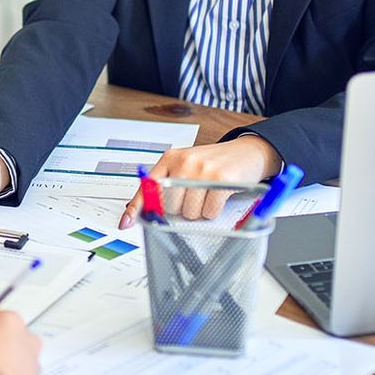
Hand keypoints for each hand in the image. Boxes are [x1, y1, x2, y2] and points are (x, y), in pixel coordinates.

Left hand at [119, 135, 282, 227]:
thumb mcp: (186, 167)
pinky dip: (214, 211)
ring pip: (189, 212)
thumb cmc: (214, 163)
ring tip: (208, 195)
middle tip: (195, 196)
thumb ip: (166, 184)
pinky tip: (218, 197)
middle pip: (169, 206)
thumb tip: (146, 210)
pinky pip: (209, 212)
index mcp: (170, 158)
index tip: (126, 222)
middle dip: (182, 208)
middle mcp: (184, 162)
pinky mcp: (221, 180)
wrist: (248, 151)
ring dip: (199, 211)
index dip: (136, 207)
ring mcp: (203, 170)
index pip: (148, 187)